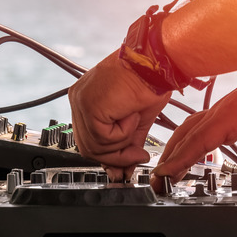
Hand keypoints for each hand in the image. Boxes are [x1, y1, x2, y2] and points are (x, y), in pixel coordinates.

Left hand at [69, 51, 170, 179]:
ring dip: (122, 141)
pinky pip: (104, 137)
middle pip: (88, 148)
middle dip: (115, 157)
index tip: (124, 169)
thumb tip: (126, 171)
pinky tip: (130, 112)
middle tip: (137, 156)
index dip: (108, 157)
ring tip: (135, 119)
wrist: (157, 65)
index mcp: (88, 101)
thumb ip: (128, 146)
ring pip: (95, 146)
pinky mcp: (88, 106)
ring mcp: (81, 102)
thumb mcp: (137, 122)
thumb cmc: (151, 82)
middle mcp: (79, 100)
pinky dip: (123, 131)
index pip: (89, 140)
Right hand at [151, 54, 236, 211]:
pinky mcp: (229, 108)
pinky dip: (189, 139)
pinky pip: (201, 124)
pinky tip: (189, 149)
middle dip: (169, 158)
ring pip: (191, 128)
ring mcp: (223, 108)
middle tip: (157, 181)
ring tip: (166, 169)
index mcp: (230, 114)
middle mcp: (221, 110)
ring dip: (176, 148)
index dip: (178, 161)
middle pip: (186, 135)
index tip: (163, 177)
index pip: (197, 142)